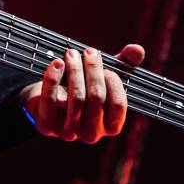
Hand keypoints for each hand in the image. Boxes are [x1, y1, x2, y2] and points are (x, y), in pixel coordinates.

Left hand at [19, 43, 145, 143]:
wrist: (49, 98)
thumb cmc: (84, 87)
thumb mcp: (105, 76)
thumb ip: (124, 64)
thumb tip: (137, 50)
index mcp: (110, 125)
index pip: (118, 105)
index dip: (114, 83)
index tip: (107, 68)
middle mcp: (91, 133)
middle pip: (96, 98)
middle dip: (93, 69)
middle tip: (89, 51)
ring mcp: (68, 132)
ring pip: (76, 99)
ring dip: (75, 70)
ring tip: (72, 53)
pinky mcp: (46, 126)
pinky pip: (50, 100)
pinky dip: (53, 78)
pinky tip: (57, 63)